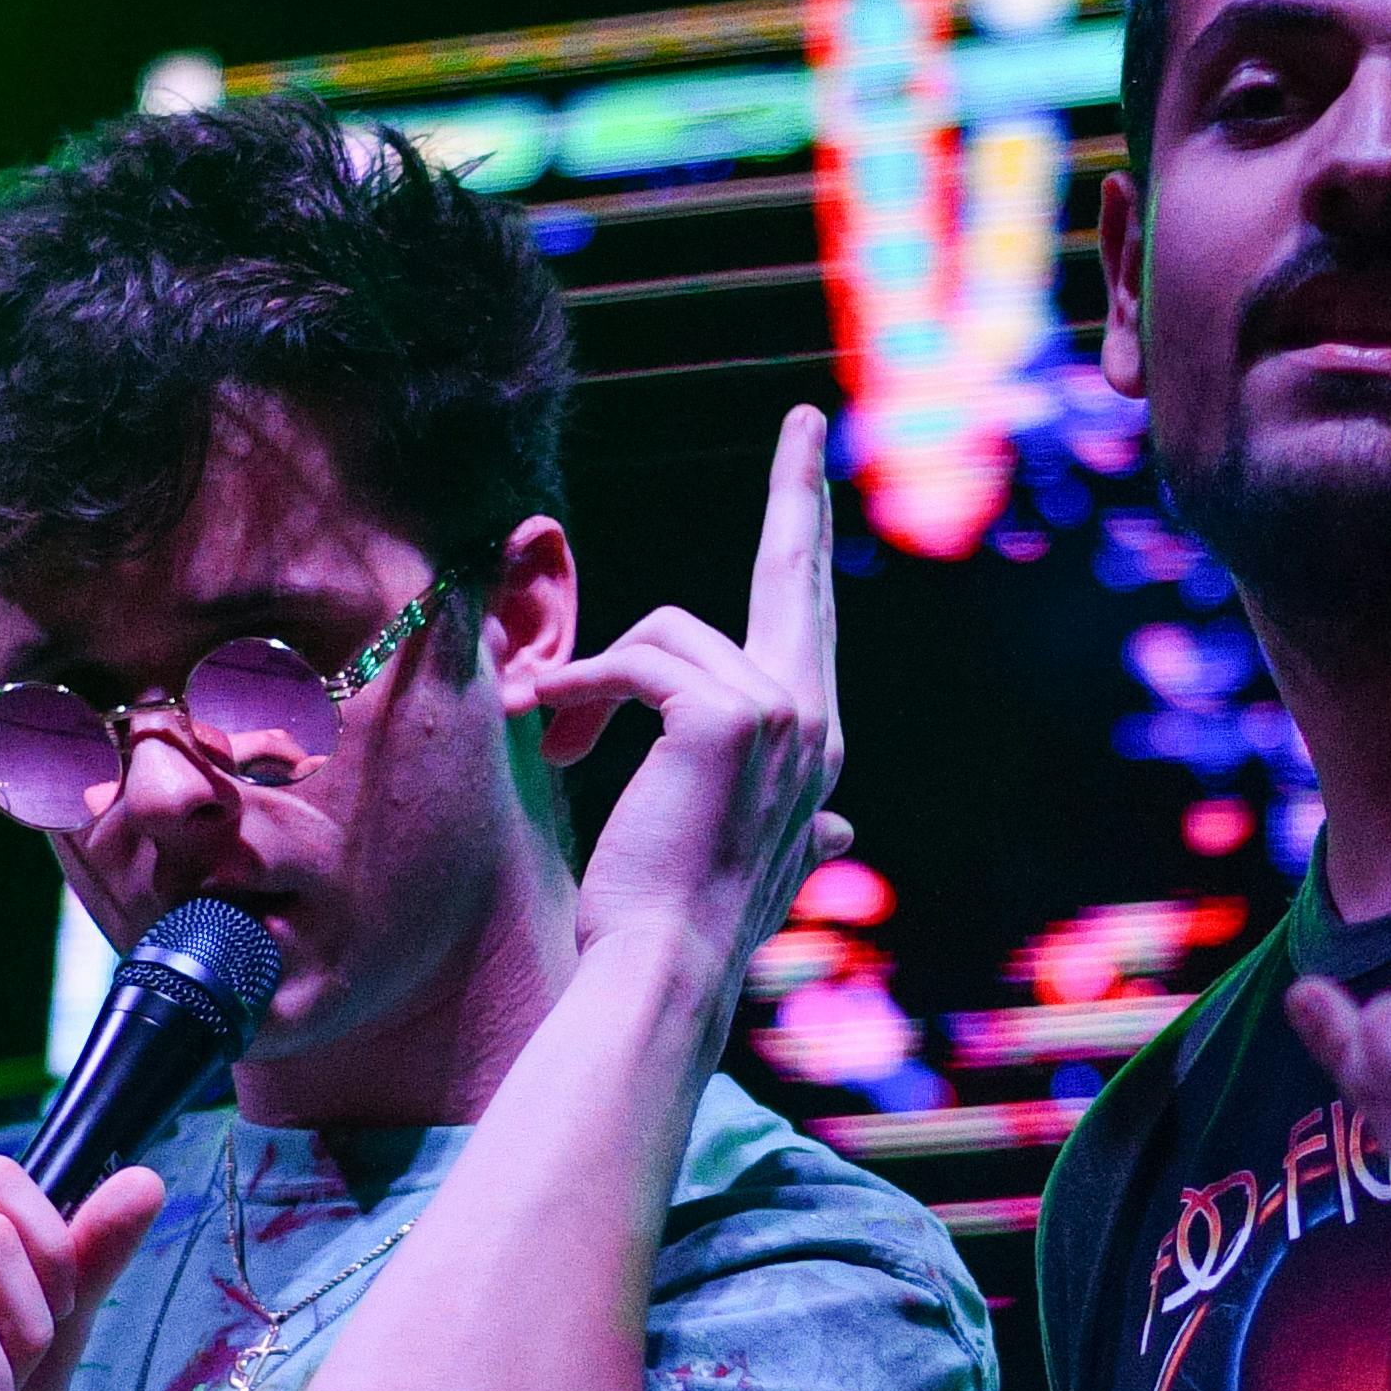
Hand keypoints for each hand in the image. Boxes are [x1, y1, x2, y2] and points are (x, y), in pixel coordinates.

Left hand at [519, 404, 853, 990]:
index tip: (811, 460)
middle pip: (793, 575)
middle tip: (804, 419)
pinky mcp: (726, 713)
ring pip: (666, 633)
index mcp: (815, 742)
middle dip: (798, 489)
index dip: (806, 533)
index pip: (807, 616)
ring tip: (555, 737)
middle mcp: (814, 719)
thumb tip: (845, 827)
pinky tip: (545, 726)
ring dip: (593, 677)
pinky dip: (574, 689)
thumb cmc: (682, 919)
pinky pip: (631, 661)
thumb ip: (800, 820)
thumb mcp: (750, 849)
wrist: (665, 971)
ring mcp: (779, 712)